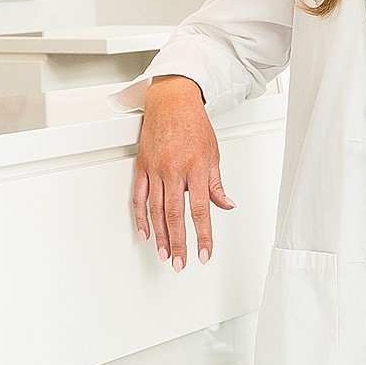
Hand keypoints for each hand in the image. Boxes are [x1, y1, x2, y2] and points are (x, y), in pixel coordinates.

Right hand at [130, 75, 232, 270]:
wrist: (171, 101)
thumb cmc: (194, 125)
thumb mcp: (213, 154)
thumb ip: (216, 184)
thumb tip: (226, 205)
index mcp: (196, 168)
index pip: (201, 209)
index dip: (203, 235)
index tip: (204, 253)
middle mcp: (174, 170)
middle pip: (176, 215)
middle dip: (179, 243)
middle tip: (180, 263)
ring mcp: (155, 169)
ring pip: (156, 210)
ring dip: (160, 236)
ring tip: (164, 255)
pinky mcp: (142, 167)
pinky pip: (139, 197)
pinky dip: (141, 217)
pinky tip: (144, 233)